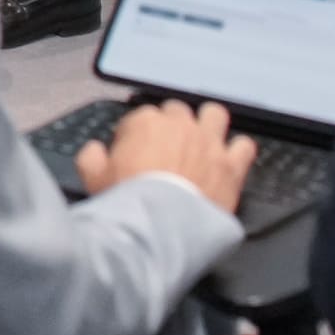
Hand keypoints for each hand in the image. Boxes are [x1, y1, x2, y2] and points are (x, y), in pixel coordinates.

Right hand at [84, 96, 256, 212]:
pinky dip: (238, 150)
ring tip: (203, 137)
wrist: (163, 223)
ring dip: (209, 123)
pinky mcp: (231, 164)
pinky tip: (231, 158)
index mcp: (146, 123)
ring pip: (214, 114)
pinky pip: (244, 145)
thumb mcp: (93, 177)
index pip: (141, 116)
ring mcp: (209, 142)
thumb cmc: (129, 200)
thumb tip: (94, 151)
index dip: (136, 133)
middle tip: (167, 144)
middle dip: (172, 124)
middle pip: (178, 110)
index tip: (134, 149)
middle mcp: (181, 125)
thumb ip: (91, 157)